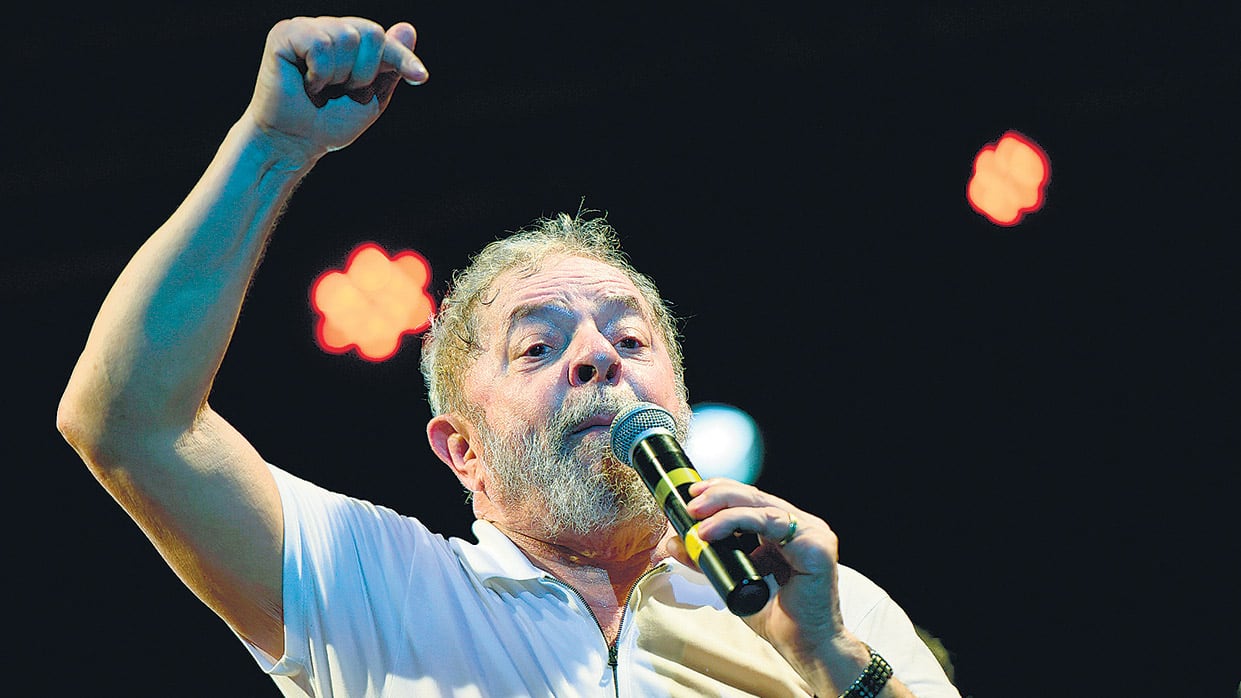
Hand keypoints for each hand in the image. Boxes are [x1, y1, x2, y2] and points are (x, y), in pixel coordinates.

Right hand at [243, 16, 428, 159]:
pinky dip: (319, 72)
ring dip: (339, 74)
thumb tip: (408, 27)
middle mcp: (328, 29)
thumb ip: (390, 66)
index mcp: (349, 43)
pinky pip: (320, 43)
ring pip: (345, 36)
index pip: (383, 39)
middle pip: (370, 33)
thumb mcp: (371, 98)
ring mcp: (305, 28)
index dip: (403, 58)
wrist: (294, 143)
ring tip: (320, 88)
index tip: (420, 78)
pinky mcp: (283, 33)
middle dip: (363, 72)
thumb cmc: (328, 124)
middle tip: (340, 91)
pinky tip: (305, 83)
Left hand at [668, 479, 853, 658]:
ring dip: (723, 508)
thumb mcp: (733, 581)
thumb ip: (709, 561)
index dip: (722, 492)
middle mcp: (801, 527)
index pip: (752, 501)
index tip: (693, 494)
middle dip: (718, 495)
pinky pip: (771, 522)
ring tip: (696, 518)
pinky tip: (713, 531)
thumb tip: (676, 542)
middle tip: (690, 504)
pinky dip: (738, 522)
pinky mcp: (816, 545)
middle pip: (755, 498)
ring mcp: (811, 533)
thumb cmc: (778, 618)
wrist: (805, 646)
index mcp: (786, 531)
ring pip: (761, 506)